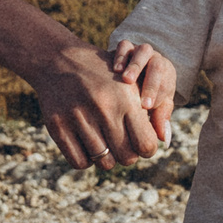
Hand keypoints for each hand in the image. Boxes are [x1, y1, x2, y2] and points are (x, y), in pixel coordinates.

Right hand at [31, 43, 165, 168]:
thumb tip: (165, 139)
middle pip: (127, 158)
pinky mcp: (57, 125)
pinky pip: (79, 162)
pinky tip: (88, 146)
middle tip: (122, 144)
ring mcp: (78, 117)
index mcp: (125, 98)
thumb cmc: (104, 75)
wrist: (58, 60)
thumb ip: (152, 108)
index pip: (146, 145)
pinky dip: (86, 160)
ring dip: (107, 158)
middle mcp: (103, 108)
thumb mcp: (129, 84)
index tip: (140, 142)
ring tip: (105, 144)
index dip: (146, 148)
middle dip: (127, 154)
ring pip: (104, 163)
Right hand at [110, 39, 176, 144]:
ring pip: (143, 52)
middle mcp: (155, 61)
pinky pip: (125, 46)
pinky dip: (121, 56)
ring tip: (127, 80)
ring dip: (137, 66)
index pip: (167, 82)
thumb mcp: (151, 105)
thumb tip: (165, 139)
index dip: (159, 95)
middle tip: (143, 102)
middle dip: (152, 84)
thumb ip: (158, 119)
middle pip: (159, 66)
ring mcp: (139, 52)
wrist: (120, 72)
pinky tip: (115, 70)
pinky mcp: (124, 47)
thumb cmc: (141, 94)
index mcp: (166, 74)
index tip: (148, 108)